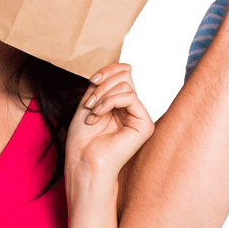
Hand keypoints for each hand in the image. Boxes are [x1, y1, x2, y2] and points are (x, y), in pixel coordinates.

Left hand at [66, 64, 153, 180]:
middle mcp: (134, 108)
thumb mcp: (91, 101)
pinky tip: (98, 115)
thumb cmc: (83, 138)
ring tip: (92, 112)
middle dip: (103, 84)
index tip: (92, 81)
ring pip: (126, 84)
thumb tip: (124, 65)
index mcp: (122, 103)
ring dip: (103, 95)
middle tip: (89, 103)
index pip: (124, 73)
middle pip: (126, 74)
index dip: (108, 70)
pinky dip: (109, 102)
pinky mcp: (145, 124)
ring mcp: (140, 116)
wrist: (83, 162)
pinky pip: (130, 97)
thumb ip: (106, 83)